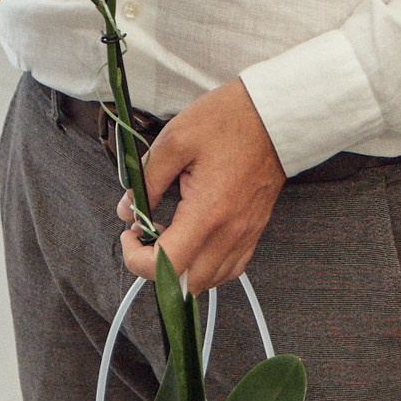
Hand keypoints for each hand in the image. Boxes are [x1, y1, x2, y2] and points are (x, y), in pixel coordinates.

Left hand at [116, 80, 285, 291]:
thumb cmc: (228, 121)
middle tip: (146, 233)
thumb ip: (146, 179)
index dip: (136, 258)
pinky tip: (195, 242)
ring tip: (169, 234)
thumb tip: (127, 209)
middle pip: (186, 284)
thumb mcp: (175, 139)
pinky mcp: (254, 231)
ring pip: (208, 281)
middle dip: (155, 268)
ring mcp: (245, 235)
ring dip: (181, 270)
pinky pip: (229, 269)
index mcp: (207, 212)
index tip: (130, 232)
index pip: (165, 267)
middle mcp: (229, 233)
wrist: (273, 115)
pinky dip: (206, 266)